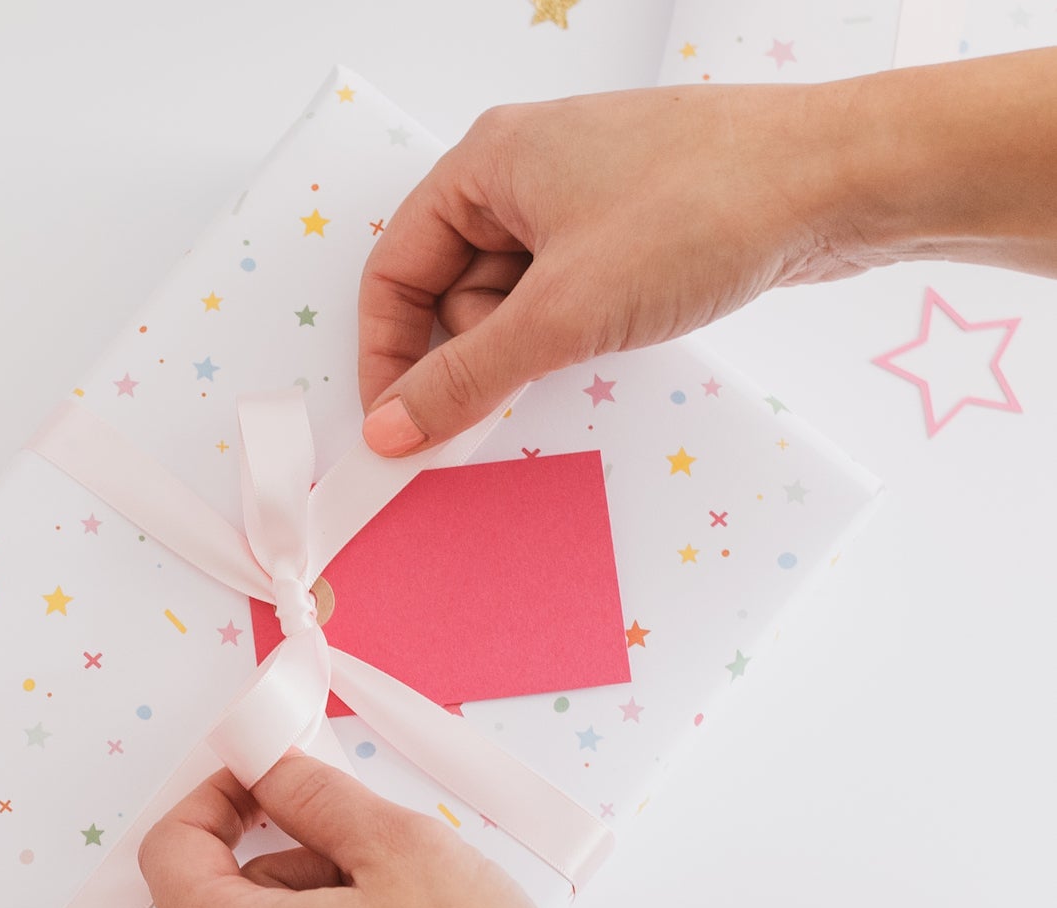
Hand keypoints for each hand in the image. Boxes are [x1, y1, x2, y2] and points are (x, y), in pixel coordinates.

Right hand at [357, 81, 879, 455]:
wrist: (837, 182)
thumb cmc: (697, 214)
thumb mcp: (561, 312)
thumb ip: (463, 379)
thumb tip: (388, 430)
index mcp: (486, 163)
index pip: (394, 269)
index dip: (385, 353)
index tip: (395, 425)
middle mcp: (523, 173)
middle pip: (449, 290)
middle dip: (466, 354)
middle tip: (494, 405)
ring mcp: (578, 200)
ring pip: (509, 301)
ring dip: (524, 348)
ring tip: (578, 354)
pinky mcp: (625, 230)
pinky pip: (562, 296)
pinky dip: (564, 334)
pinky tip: (601, 345)